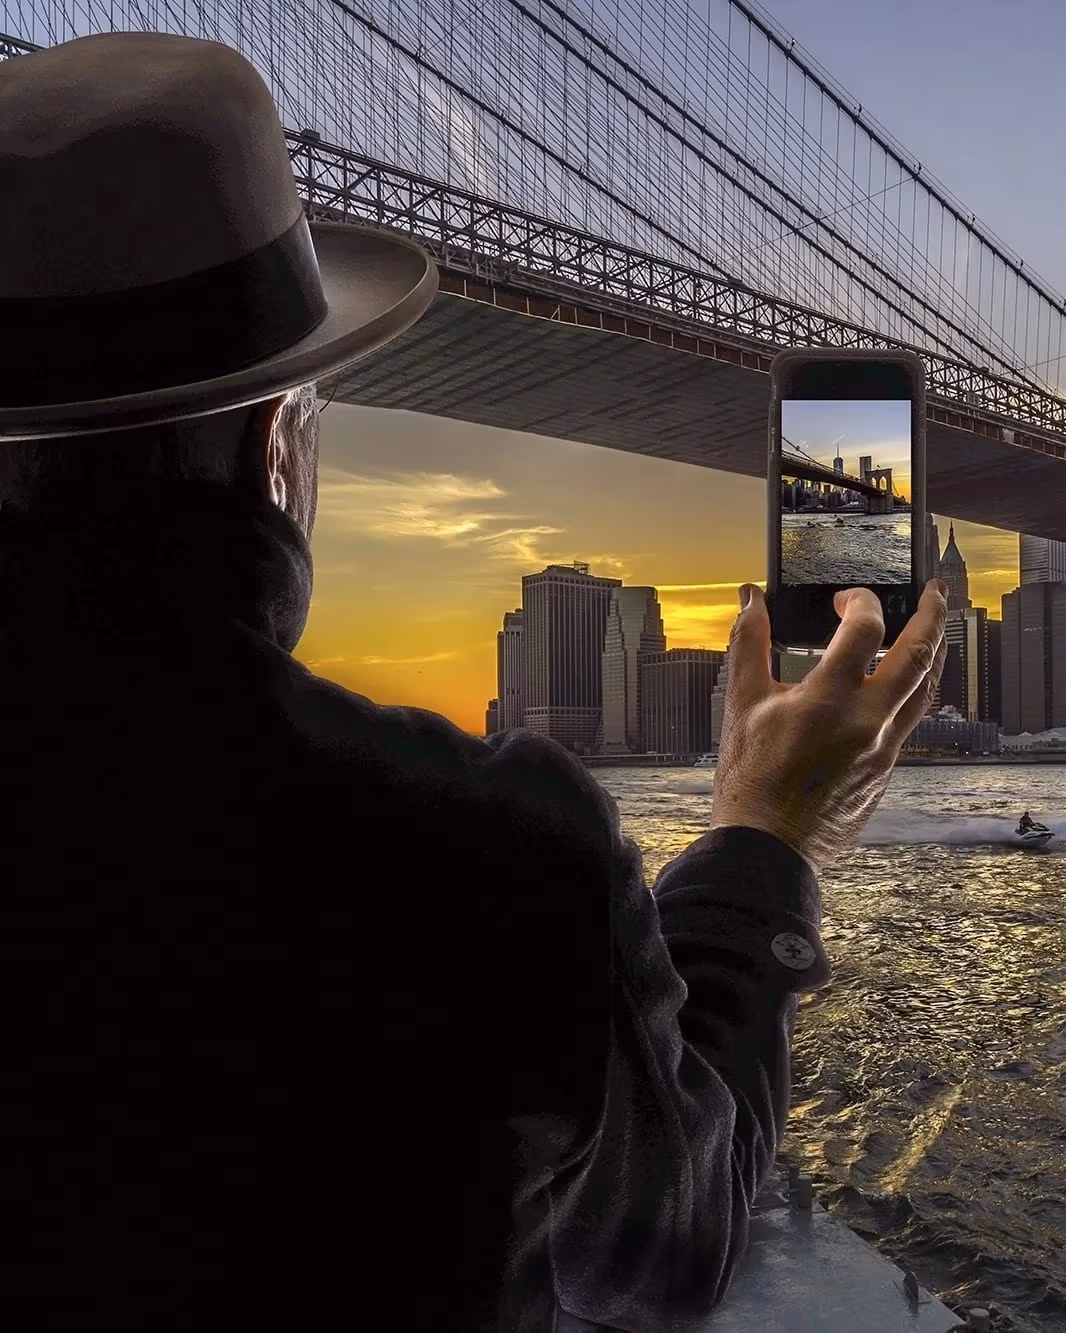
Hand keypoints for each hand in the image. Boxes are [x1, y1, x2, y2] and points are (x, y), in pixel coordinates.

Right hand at [710, 581, 947, 870]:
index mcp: (830, 699)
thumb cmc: (750, 781)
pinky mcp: (884, 771)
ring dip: (934, 654)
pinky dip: (909, 695)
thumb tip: (752, 600)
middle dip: (933, 614)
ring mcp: (883, 748)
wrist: (767, 847)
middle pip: (921, 654)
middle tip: (936, 591)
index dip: (859, 602)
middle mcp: (867, 721)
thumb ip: (748, 644)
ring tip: (933, 632)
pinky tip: (896, 689)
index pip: (865, 629)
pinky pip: (908, 723)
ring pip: (926, 690)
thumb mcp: (741, 704)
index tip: (845, 602)